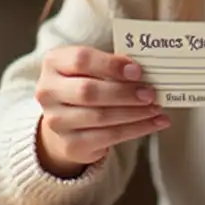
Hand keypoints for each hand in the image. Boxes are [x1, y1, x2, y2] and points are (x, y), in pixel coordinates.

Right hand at [34, 46, 170, 176]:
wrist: (64, 120)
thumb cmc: (83, 83)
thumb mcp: (90, 67)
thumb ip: (111, 65)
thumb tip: (140, 70)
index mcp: (53, 62)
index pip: (81, 60)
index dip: (111, 65)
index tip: (137, 71)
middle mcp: (48, 91)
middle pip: (89, 92)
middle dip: (124, 93)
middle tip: (150, 93)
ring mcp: (56, 121)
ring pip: (100, 117)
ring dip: (134, 113)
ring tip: (156, 108)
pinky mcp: (71, 144)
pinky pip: (108, 137)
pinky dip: (136, 129)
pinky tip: (152, 123)